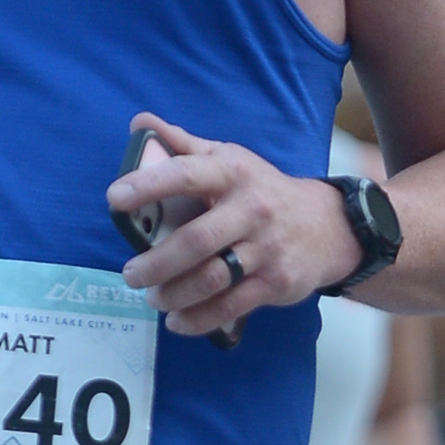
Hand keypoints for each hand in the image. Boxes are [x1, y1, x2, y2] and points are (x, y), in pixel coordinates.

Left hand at [104, 113, 354, 336]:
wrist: (329, 227)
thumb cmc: (264, 191)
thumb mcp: (230, 160)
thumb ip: (184, 145)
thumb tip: (140, 123)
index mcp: (234, 174)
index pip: (187, 175)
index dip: (149, 185)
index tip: (116, 198)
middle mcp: (252, 209)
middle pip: (197, 240)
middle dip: (157, 262)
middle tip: (131, 275)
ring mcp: (266, 249)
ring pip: (213, 278)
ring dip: (175, 294)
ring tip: (153, 298)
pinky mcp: (276, 283)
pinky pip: (232, 306)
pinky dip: (200, 319)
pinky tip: (178, 321)